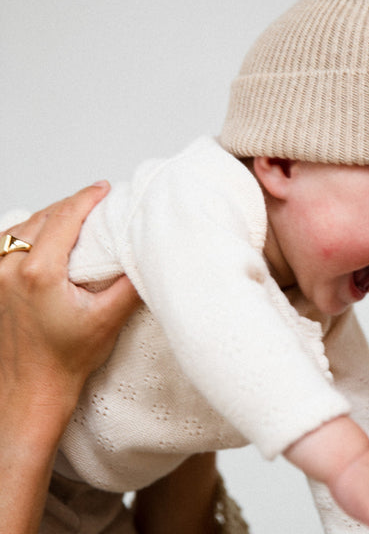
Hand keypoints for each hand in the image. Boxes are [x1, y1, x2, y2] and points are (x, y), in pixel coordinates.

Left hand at [0, 182, 139, 533]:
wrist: (32, 389)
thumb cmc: (66, 360)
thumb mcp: (109, 318)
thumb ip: (131, 282)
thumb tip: (147, 251)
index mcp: (38, 273)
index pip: (65, 217)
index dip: (88, 197)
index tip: (105, 188)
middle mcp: (9, 269)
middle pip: (44, 217)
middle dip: (73, 204)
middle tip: (99, 200)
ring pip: (23, 226)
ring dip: (51, 216)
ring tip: (77, 215)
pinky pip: (9, 241)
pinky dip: (31, 231)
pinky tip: (47, 235)